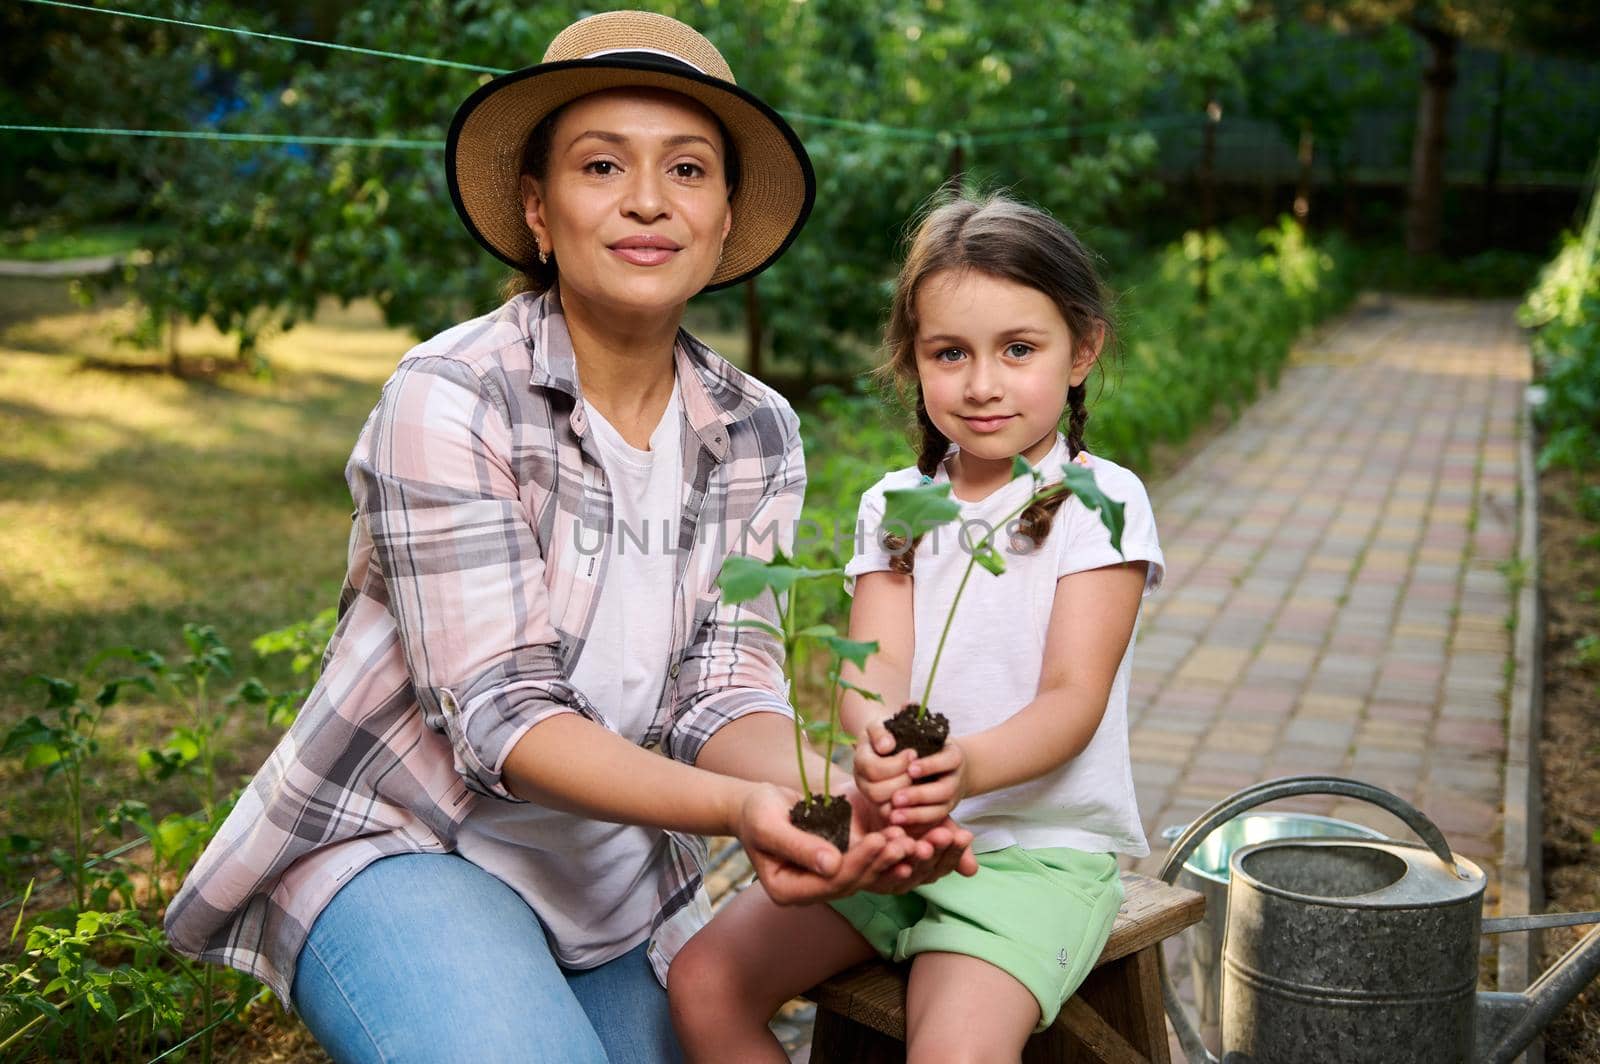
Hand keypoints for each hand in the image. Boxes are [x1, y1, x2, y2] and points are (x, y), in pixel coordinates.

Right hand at [733, 783, 916, 905]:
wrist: (755, 805)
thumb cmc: (756, 811)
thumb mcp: (768, 825)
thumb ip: (797, 845)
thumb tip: (831, 864)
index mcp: (786, 890)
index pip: (829, 883)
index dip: (857, 863)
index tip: (878, 839)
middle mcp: (807, 892)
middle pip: (850, 883)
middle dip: (879, 862)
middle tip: (905, 841)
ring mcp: (821, 881)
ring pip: (861, 876)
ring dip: (886, 859)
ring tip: (909, 840)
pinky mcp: (834, 866)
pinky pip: (862, 864)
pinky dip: (882, 852)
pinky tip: (902, 840)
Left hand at [841, 782, 977, 890]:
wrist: (864, 791)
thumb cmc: (901, 808)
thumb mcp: (930, 820)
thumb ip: (948, 841)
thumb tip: (972, 871)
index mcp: (919, 871)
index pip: (940, 867)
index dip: (952, 853)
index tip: (963, 835)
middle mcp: (898, 880)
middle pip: (919, 872)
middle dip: (932, 854)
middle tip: (942, 835)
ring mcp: (874, 880)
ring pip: (892, 873)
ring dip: (905, 857)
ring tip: (915, 843)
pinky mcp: (848, 874)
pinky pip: (862, 869)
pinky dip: (874, 856)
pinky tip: (883, 840)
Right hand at [853, 717, 916, 808]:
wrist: (887, 743)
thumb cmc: (887, 732)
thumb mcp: (880, 724)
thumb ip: (880, 732)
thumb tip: (887, 746)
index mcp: (860, 761)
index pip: (873, 769)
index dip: (897, 763)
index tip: (913, 752)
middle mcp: (861, 782)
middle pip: (876, 792)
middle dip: (902, 780)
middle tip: (916, 768)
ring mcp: (871, 797)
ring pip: (884, 808)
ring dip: (906, 794)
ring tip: (917, 780)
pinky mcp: (884, 808)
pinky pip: (893, 817)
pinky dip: (908, 810)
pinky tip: (919, 794)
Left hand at [886, 740, 969, 829]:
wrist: (940, 761)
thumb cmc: (915, 741)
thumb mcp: (907, 731)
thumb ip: (888, 732)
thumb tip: (884, 746)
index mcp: (953, 755)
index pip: (947, 761)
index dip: (928, 766)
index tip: (910, 768)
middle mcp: (956, 777)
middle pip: (943, 791)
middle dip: (919, 795)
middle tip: (896, 798)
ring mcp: (952, 797)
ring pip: (938, 811)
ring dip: (916, 814)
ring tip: (894, 815)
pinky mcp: (943, 811)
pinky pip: (932, 822)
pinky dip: (915, 823)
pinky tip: (896, 822)